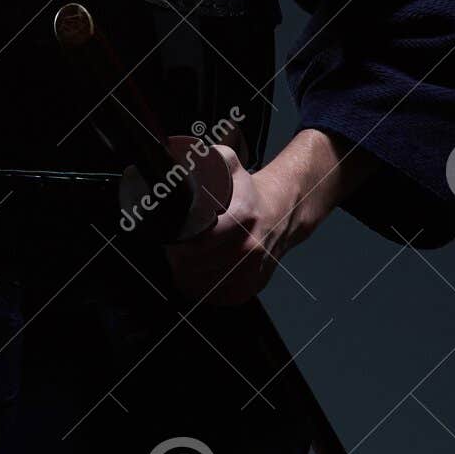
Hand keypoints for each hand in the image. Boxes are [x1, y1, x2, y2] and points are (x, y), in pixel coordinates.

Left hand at [156, 137, 295, 306]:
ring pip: (203, 287)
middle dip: (177, 260)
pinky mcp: (251, 287)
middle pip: (196, 268)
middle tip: (173, 248)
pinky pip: (217, 297)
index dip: (177, 243)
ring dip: (187, 277)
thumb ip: (208, 156)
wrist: (283, 213)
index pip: (198, 243)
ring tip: (184, 261)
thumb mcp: (230, 165)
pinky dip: (203, 289)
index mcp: (242, 217)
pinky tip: (200, 274)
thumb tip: (181, 156)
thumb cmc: (250, 193)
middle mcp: (249, 248)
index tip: (170, 238)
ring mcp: (252, 271)